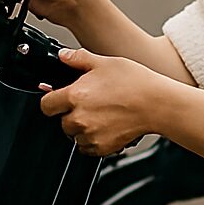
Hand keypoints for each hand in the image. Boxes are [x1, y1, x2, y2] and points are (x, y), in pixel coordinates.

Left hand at [37, 47, 164, 155]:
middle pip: (61, 121)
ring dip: (82, 128)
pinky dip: (93, 140)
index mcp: (75, 96)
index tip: (59, 99)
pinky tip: (106, 126)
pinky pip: (87, 147)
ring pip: (74, 135)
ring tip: (101, 115)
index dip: (52, 101)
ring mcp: (90, 135)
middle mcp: (79, 118)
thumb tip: (63, 56)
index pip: (46, 105)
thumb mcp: (104, 62)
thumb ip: (78, 59)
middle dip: (71, 114)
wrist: (157, 104)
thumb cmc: (135, 82)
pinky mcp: (102, 148)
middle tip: (90, 104)